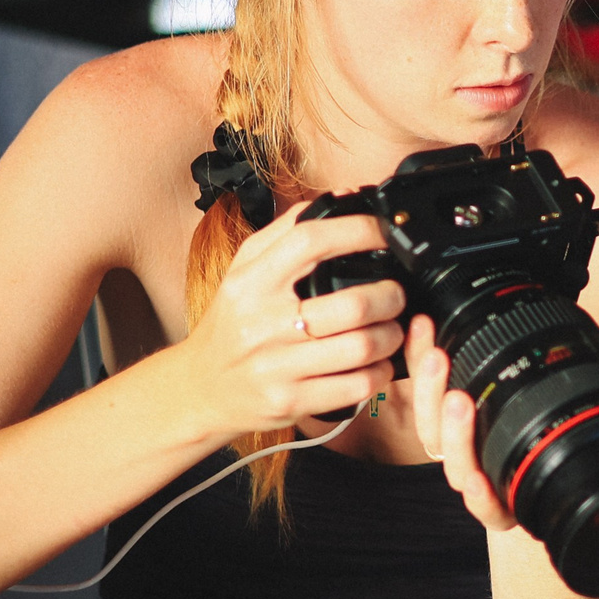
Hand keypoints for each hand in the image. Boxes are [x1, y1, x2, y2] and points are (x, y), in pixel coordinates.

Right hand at [179, 205, 404, 435]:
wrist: (201, 387)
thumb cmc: (232, 324)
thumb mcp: (244, 270)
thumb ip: (288, 231)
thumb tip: (343, 197)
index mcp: (251, 282)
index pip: (311, 241)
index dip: (359, 231)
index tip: (383, 232)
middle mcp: (261, 323)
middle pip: (352, 304)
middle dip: (390, 295)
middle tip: (397, 293)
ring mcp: (276, 366)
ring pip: (361, 347)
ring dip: (391, 336)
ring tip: (392, 328)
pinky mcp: (290, 402)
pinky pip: (356, 386)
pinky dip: (380, 372)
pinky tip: (378, 362)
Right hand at [406, 313, 519, 533]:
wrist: (550, 499)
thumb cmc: (526, 445)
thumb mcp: (511, 395)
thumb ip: (495, 363)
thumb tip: (491, 314)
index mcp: (454, 424)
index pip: (427, 387)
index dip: (418, 356)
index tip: (423, 323)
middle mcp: (460, 453)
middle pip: (431, 423)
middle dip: (430, 387)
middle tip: (438, 357)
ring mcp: (478, 483)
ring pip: (454, 463)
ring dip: (454, 433)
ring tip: (458, 403)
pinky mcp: (501, 512)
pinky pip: (486, 510)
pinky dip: (480, 496)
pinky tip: (477, 479)